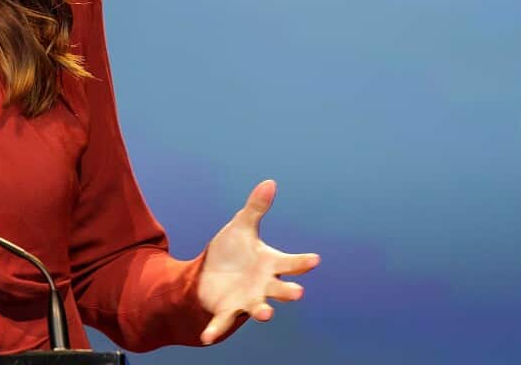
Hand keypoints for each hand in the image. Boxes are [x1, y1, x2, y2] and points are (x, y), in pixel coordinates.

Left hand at [197, 179, 319, 344]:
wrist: (210, 273)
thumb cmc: (233, 250)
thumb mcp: (241, 226)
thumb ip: (255, 208)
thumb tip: (269, 182)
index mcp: (270, 264)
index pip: (290, 262)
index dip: (302, 262)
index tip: (314, 259)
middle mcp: (263, 285)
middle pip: (280, 289)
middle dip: (288, 291)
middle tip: (298, 292)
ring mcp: (247, 299)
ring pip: (258, 308)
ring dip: (262, 311)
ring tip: (266, 314)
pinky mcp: (226, 310)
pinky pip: (222, 322)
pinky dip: (215, 330)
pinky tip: (206, 337)